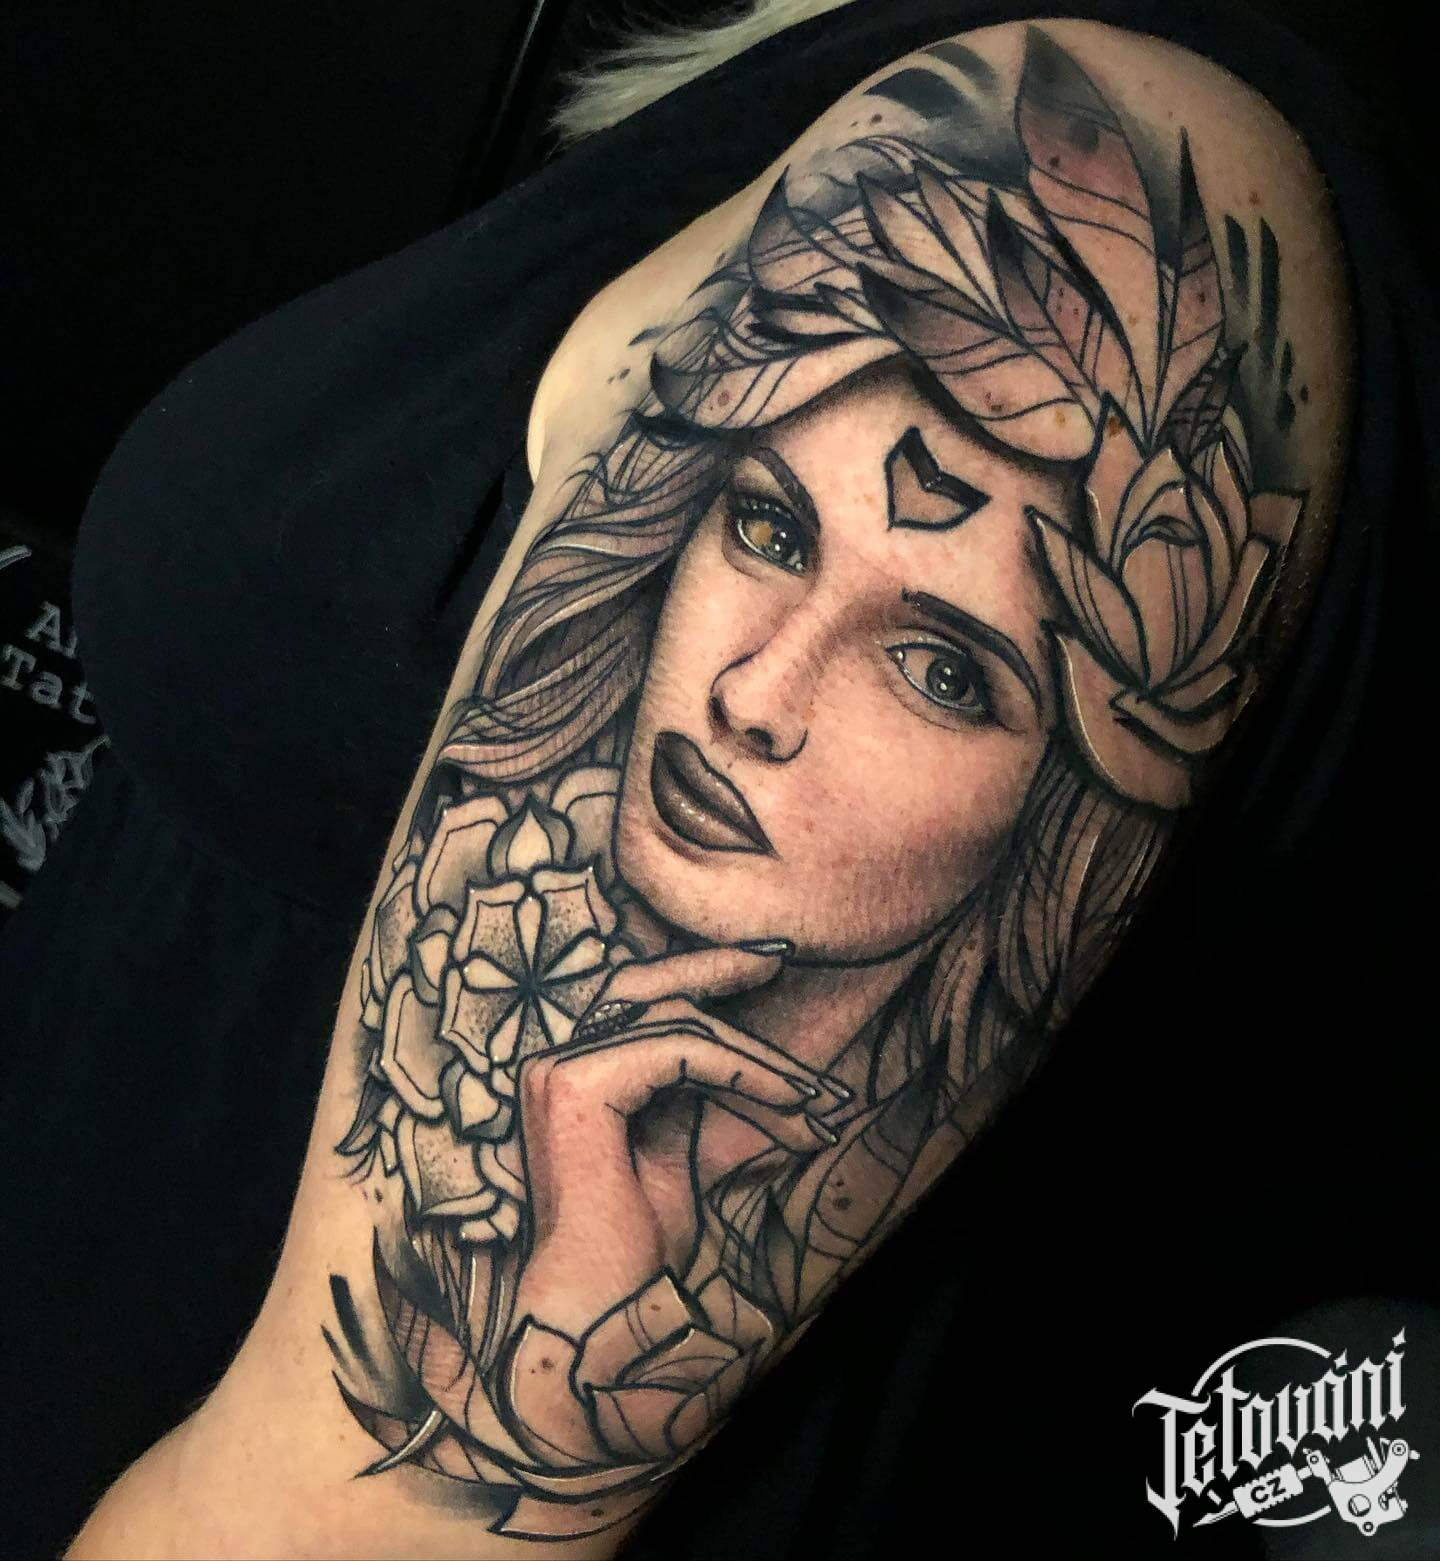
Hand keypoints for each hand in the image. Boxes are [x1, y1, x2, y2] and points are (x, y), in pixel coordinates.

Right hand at [510, 943, 845, 1336]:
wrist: (601, 1312)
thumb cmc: (638, 1248)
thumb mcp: (683, 1151)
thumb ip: (703, 1097)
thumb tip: (774, 1070)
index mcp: (570, 1073)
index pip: (640, 1004)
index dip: (701, 978)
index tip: (766, 968)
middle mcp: (553, 1062)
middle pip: (643, 985)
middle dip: (715, 963)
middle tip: (779, 956)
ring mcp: (558, 1069)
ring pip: (677, 1024)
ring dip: (756, 1058)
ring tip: (811, 1095)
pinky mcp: (576, 1085)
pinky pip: (679, 1051)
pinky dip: (741, 1071)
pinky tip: (785, 1099)